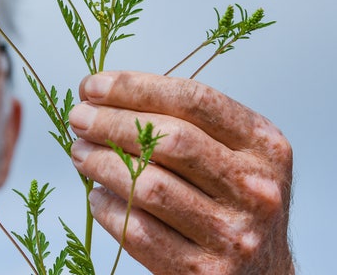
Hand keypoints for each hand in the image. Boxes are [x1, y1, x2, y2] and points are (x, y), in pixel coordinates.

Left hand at [69, 71, 293, 273]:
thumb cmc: (233, 203)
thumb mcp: (234, 154)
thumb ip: (187, 124)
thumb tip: (106, 98)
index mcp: (264, 147)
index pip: (194, 100)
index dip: (136, 87)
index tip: (93, 86)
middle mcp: (255, 188)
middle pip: (170, 140)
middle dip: (112, 123)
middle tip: (78, 118)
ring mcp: (231, 234)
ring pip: (149, 185)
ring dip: (101, 162)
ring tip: (80, 152)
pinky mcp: (202, 271)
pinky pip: (137, 230)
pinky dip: (107, 207)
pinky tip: (96, 194)